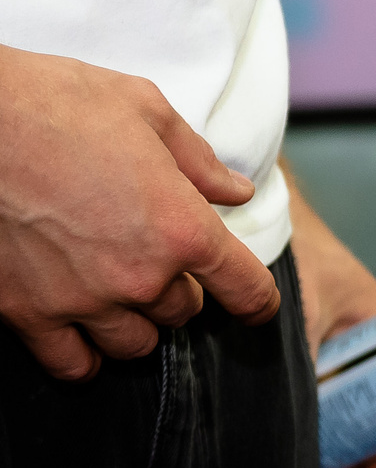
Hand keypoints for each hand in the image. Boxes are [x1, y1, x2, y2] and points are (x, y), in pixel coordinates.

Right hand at [0, 47, 279, 377]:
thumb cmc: (57, 102)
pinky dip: (83, 356)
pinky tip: (82, 335)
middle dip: (178, 289)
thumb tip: (235, 192)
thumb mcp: (146, 111)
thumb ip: (198, 161)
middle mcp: (139, 277)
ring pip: (134, 344)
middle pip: (182, 312)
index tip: (256, 306)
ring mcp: (81, 301)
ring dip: (134, 323)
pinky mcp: (25, 313)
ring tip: (117, 292)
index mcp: (182, 228)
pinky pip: (72, 364)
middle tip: (154, 258)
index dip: (257, 301)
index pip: (245, 289)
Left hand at [287, 186, 375, 467]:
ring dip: (333, 465)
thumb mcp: (303, 308)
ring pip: (348, 428)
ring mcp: (337, 363)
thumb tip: (289, 425)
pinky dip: (309, 444)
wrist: (256, 215)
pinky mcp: (304, 368)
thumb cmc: (293, 248)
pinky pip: (317, 415)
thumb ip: (299, 360)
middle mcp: (369, 355)